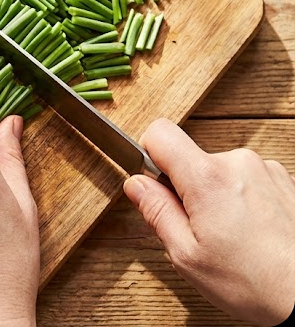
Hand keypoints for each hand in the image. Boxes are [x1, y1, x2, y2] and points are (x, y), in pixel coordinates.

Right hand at [124, 119, 294, 325]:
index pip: (160, 133)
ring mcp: (268, 171)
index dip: (147, 155)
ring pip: (220, 173)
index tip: (153, 184)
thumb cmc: (257, 283)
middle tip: (197, 232)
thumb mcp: (187, 255)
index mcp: (208, 178)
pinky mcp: (286, 183)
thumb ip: (156, 212)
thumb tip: (137, 185)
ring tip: (231, 239)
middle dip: (186, 191)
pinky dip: (242, 203)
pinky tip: (252, 236)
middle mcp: (240, 163)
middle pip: (191, 160)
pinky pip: (247, 182)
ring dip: (217, 199)